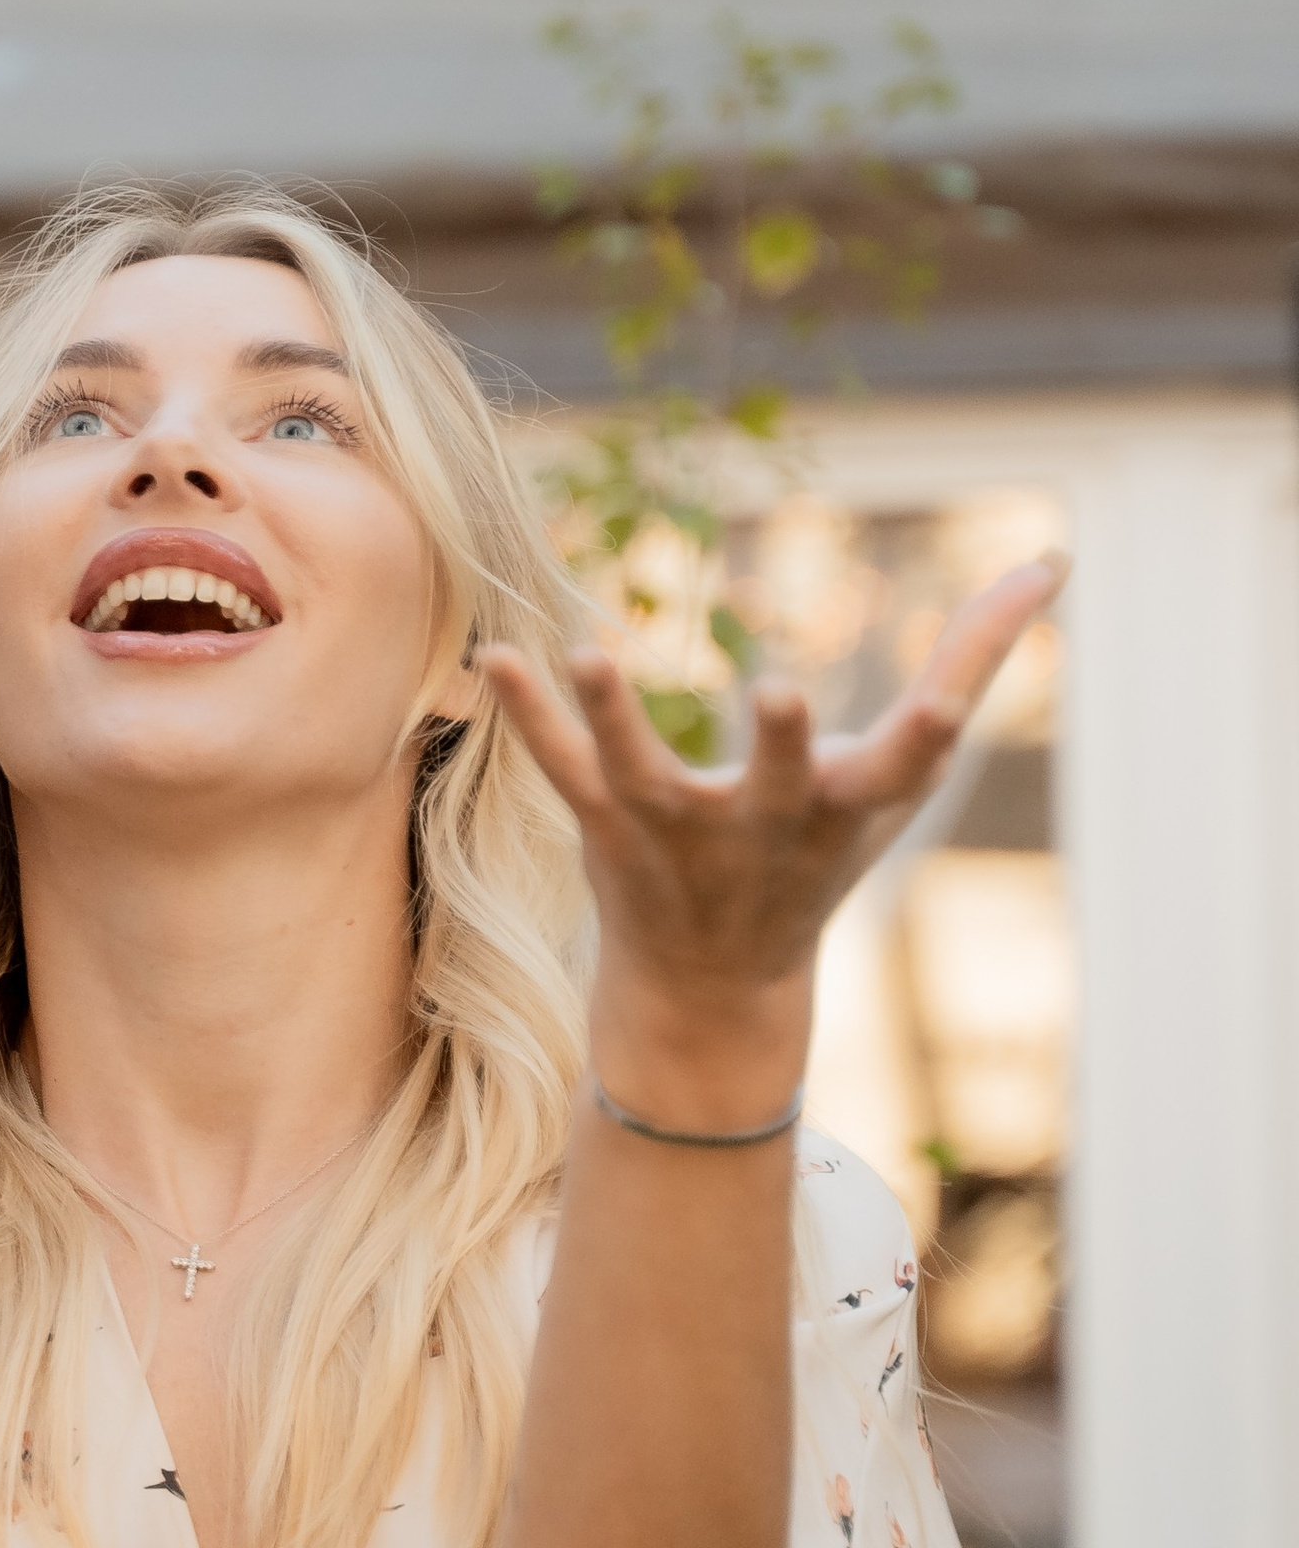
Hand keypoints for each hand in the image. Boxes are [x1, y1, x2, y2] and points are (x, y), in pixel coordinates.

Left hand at [477, 556, 1063, 1111]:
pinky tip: (494, 656)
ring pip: (645, 774)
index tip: (960, 684)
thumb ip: (975, 659)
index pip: (912, 759)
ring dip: (617, 716)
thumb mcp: (902, 772)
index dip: (946, 715)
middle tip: (783, 693)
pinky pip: (560, 765)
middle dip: (784, 744)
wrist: (714, 988)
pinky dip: (528, 715)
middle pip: (780, 785)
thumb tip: (1053, 559)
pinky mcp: (606, 824)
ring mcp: (679, 831)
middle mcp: (767, 826)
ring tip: (591, 652)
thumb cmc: (823, 848)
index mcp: (849, 807)